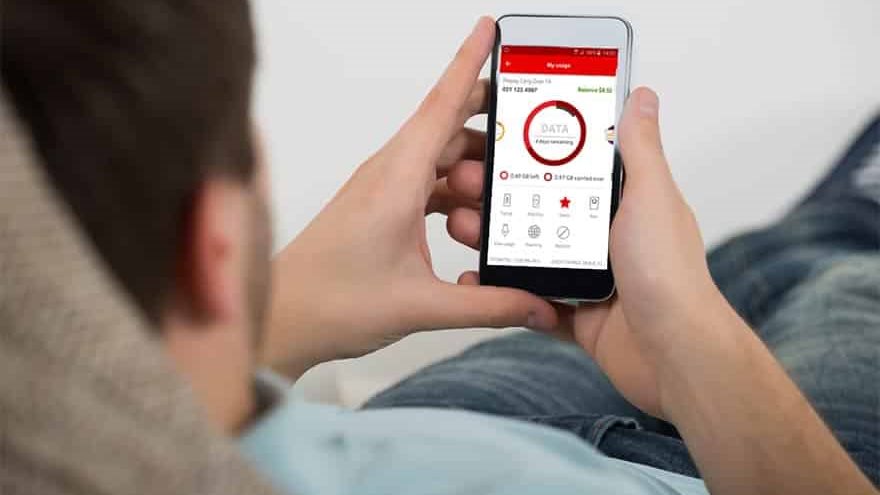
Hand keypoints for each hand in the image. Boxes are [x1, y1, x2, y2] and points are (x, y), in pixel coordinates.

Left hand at [263, 18, 558, 377]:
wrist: (284, 319)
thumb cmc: (330, 301)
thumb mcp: (421, 305)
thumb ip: (487, 305)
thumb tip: (537, 305)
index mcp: (396, 181)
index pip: (441, 106)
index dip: (469, 64)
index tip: (489, 29)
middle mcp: (389, 174)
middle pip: (448, 130)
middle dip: (491, 130)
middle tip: (530, 137)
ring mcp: (384, 189)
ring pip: (440, 159)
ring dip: (473, 172)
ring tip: (503, 198)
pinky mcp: (382, 207)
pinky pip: (427, 183)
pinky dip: (454, 193)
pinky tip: (471, 220)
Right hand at [451, 88, 725, 417]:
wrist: (673, 354)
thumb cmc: (670, 274)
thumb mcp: (651, 196)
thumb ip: (640, 149)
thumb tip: (642, 97)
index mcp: (626, 204)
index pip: (574, 168)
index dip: (535, 153)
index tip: (499, 141)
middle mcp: (607, 239)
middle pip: (543, 209)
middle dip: (502, 198)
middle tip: (465, 186)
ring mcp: (591, 278)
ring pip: (532, 253)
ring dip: (496, 242)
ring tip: (462, 228)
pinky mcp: (578, 315)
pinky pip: (532, 301)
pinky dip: (504, 293)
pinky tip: (477, 282)